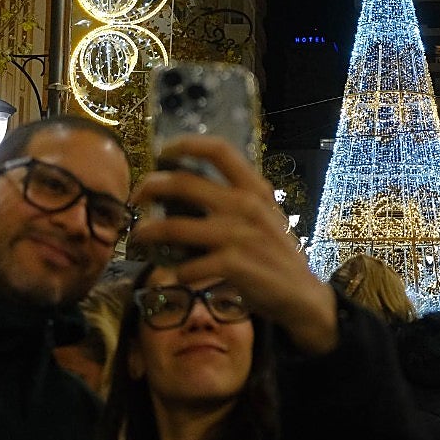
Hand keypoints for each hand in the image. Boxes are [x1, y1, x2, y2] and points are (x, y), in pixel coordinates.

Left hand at [128, 135, 336, 354]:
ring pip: (174, 227)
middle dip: (150, 187)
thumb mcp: (264, 217)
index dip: (187, 144)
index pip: (220, 150)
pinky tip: (180, 274)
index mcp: (255, 190)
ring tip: (139, 236)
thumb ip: (235, 201)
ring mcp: (238, 235)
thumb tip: (186, 190)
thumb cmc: (276, 254)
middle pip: (183, 183)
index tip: (164, 151)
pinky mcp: (232, 265)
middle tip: (137, 197)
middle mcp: (245, 206)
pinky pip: (187, 266)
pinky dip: (178, 271)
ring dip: (147, 232)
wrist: (302, 295)